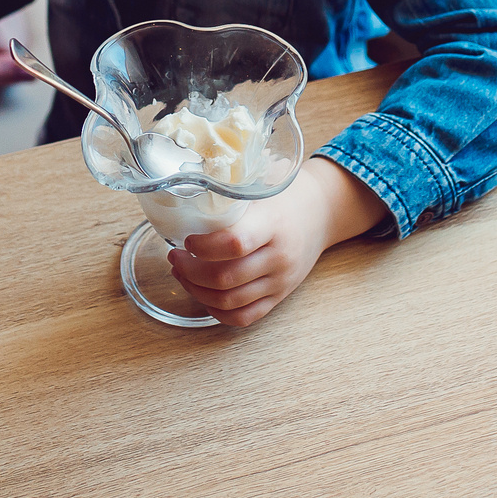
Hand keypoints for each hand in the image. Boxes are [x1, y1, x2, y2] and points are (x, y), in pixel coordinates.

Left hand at [169, 159, 389, 327]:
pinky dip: (218, 312)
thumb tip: (184, 180)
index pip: (235, 243)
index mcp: (273, 224)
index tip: (186, 239)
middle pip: (226, 278)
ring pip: (230, 301)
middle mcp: (279, 257)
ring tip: (182, 274)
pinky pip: (245, 317)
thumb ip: (230, 189)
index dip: (204, 246)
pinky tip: (202, 295)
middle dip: (190, 271)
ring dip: (197, 291)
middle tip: (174, 257)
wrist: (322, 212)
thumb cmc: (284, 195)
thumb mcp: (261, 185)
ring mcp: (280, 281)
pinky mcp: (279, 296)